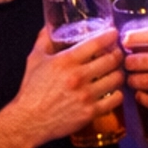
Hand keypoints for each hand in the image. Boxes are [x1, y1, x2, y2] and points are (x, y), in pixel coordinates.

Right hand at [13, 23, 123, 146]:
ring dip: (119, 73)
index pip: (96, 43)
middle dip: (117, 54)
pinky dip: (118, 93)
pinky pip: (116, 98)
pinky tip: (113, 91)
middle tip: (117, 53)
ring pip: (117, 78)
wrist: (29, 121)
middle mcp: (78, 76)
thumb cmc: (31, 90)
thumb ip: (44, 40)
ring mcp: (86, 95)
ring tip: (116, 71)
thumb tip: (49, 26)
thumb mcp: (34, 60)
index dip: (110, 36)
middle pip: (112, 59)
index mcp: (65, 61)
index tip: (114, 34)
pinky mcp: (91, 112)